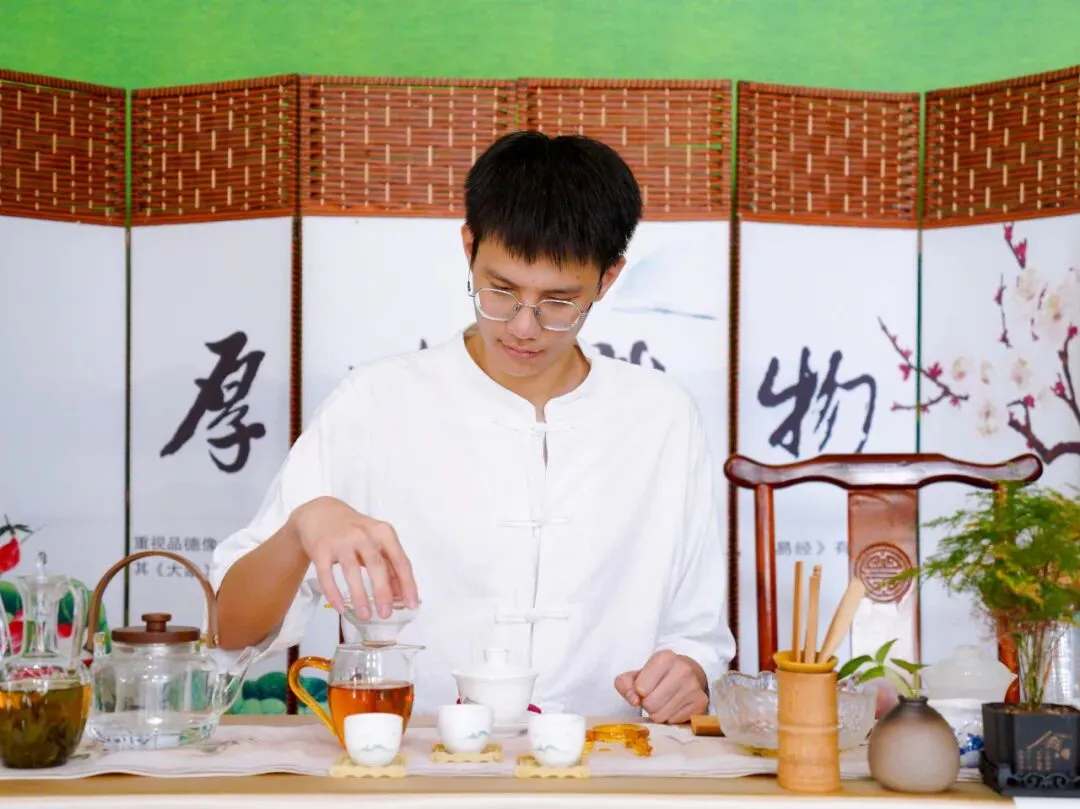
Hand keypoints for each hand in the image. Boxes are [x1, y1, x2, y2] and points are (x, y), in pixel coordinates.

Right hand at [289, 496, 417, 618]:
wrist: (321, 513)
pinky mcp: (321, 549)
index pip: (400, 560)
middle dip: (383, 592)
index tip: (411, 604)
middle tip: (386, 613)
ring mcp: (341, 541)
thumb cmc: (355, 531)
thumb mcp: (377, 542)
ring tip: (365, 615)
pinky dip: (334, 593)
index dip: (408, 584)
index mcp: (383, 532)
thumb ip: (390, 565)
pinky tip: (340, 608)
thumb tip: (402, 595)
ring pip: (351, 570)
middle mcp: (363, 534)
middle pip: (377, 565)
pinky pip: (327, 575)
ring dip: (360, 595)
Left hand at [614, 650, 708, 723]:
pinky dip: (671, 718)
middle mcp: (682, 669)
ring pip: (662, 716)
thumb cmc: (658, 675)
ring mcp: (694, 686)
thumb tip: (633, 699)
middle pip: (651, 704)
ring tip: (663, 702)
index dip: (638, 693)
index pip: (640, 688)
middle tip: (653, 698)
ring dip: (658, 713)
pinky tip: (674, 707)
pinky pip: (674, 721)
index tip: (644, 689)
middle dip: (648, 705)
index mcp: (664, 658)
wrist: (688, 673)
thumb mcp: (638, 674)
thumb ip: (624, 684)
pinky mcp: (701, 702)